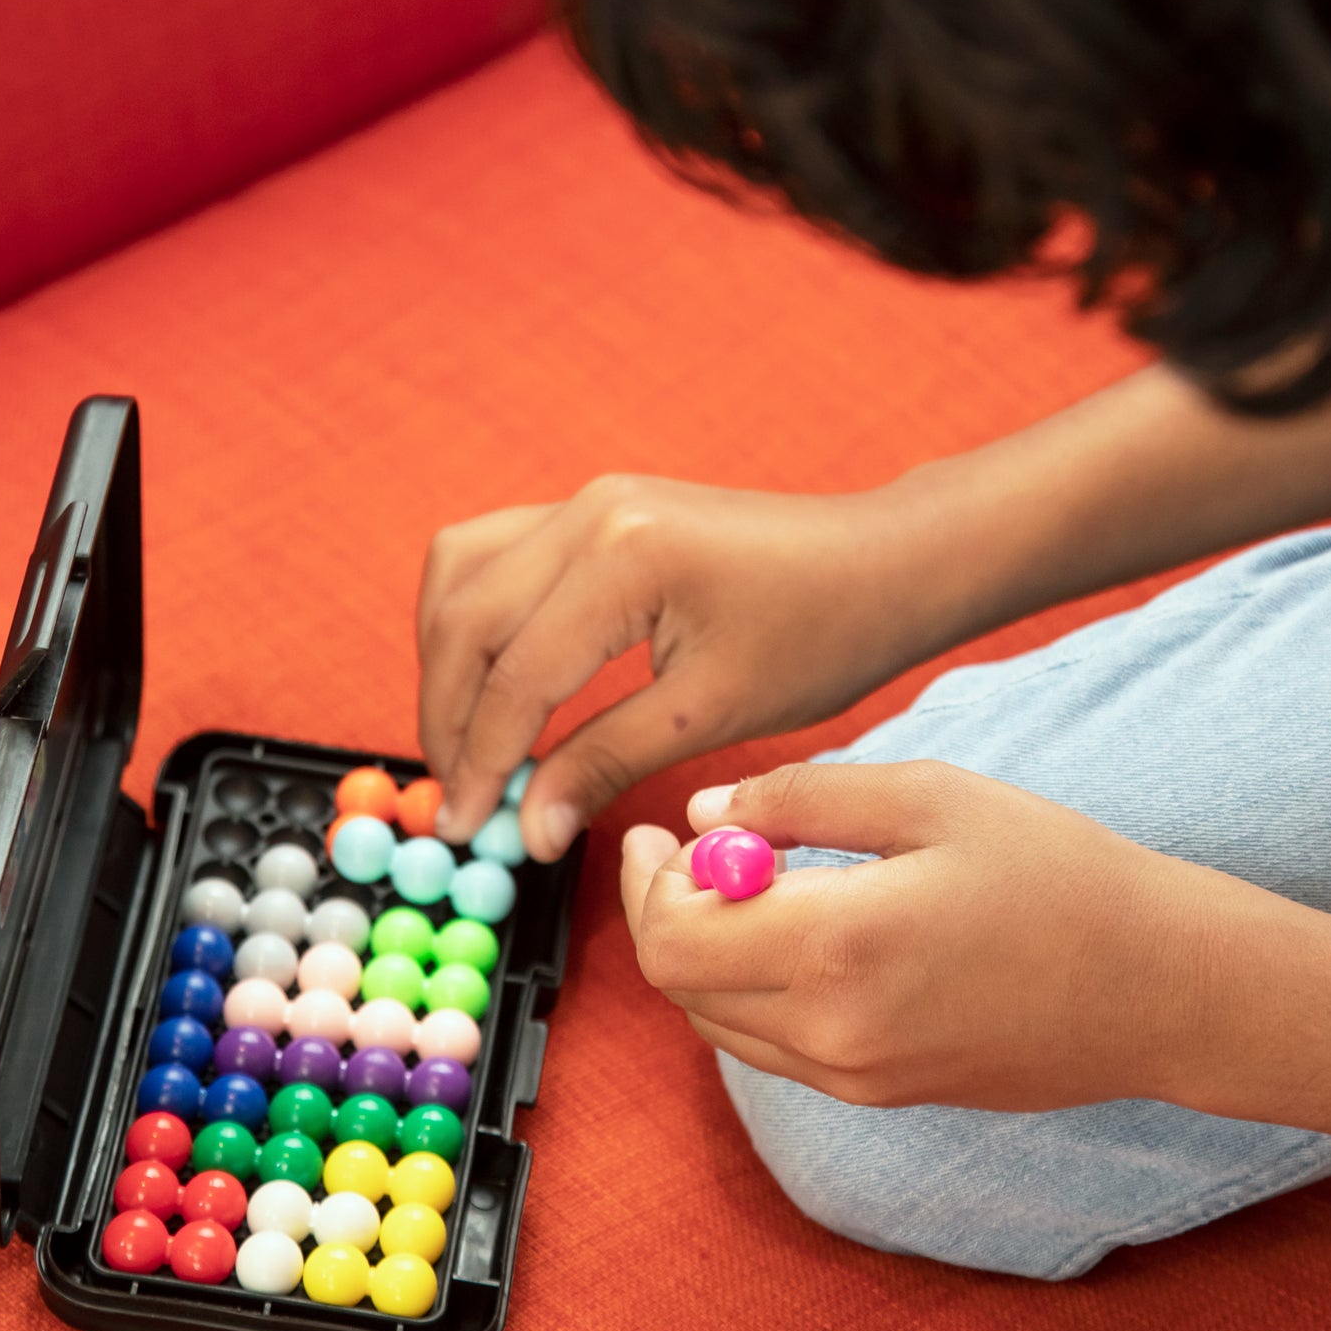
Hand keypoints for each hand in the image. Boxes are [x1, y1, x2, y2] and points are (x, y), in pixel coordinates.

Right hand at [417, 475, 949, 860]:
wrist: (884, 562)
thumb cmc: (823, 634)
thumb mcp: (711, 714)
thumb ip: (603, 763)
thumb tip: (527, 826)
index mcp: (625, 559)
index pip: (516, 674)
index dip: (481, 762)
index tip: (469, 829)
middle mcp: (590, 513)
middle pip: (464, 618)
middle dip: (447, 717)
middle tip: (459, 799)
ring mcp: (588, 501)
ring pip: (460, 573)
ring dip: (445, 660)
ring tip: (465, 743)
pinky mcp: (596, 510)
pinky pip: (493, 554)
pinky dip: (472, 619)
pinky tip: (489, 680)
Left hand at [619, 760, 1220, 1110]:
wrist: (1161, 988)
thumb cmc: (1060, 875)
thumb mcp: (929, 797)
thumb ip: (800, 800)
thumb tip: (704, 815)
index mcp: (838, 946)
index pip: (672, 939)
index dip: (646, 883)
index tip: (657, 831)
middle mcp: (832, 1031)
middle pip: (680, 987)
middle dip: (664, 912)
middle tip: (685, 849)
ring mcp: (856, 1077)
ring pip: (718, 1022)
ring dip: (704, 954)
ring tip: (741, 882)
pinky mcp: (881, 1095)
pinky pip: (772, 1047)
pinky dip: (750, 990)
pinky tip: (793, 933)